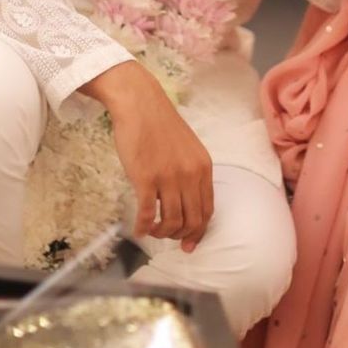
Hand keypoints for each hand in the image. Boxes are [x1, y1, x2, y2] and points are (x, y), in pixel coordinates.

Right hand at [80, 63, 212, 252]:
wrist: (140, 104)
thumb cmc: (161, 125)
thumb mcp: (188, 148)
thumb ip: (191, 173)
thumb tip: (187, 203)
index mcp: (203, 167)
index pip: (208, 210)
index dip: (199, 232)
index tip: (189, 243)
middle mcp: (190, 174)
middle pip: (192, 221)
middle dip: (180, 236)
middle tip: (168, 238)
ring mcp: (168, 177)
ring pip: (171, 222)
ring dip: (161, 233)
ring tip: (153, 230)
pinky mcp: (145, 178)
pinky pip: (147, 215)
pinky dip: (144, 228)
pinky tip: (139, 230)